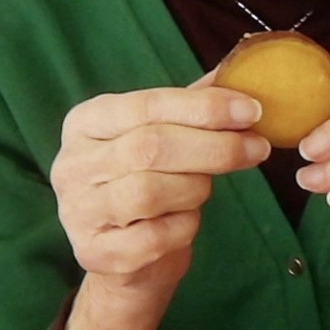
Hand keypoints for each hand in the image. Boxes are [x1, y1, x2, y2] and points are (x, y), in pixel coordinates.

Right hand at [49, 77, 269, 329]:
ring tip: (206, 188)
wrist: (127, 260)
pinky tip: (186, 222)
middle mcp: (72, 164)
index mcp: (85, 122)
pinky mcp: (94, 254)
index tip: (253, 111)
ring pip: (149, 191)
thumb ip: (193, 105)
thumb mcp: (162, 136)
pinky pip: (154, 237)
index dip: (204, 108)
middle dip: (214, 147)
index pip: (146, 104)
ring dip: (195, 188)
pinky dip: (184, 228)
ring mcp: (78, 211)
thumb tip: (240, 68)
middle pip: (150, 147)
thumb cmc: (149, 185)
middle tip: (257, 149)